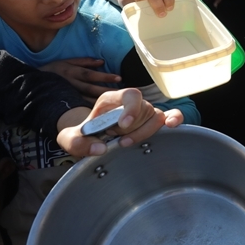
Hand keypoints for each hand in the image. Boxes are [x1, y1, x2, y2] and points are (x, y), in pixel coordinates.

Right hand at [40, 57, 119, 101]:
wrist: (33, 83)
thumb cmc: (54, 70)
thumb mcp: (67, 61)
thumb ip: (84, 61)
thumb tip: (101, 62)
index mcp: (71, 72)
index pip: (91, 74)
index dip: (105, 76)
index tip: (119, 79)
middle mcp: (70, 83)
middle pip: (90, 88)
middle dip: (105, 91)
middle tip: (121, 95)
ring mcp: (67, 94)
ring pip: (85, 99)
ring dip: (99, 102)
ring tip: (113, 105)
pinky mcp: (64, 102)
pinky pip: (77, 106)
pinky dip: (88, 109)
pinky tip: (99, 113)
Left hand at [55, 88, 183, 156]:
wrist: (89, 139)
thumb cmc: (82, 135)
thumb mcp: (69, 139)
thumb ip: (77, 143)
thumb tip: (100, 149)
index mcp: (112, 99)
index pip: (130, 95)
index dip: (131, 109)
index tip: (124, 126)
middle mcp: (130, 103)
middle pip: (144, 109)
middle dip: (134, 129)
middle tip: (118, 141)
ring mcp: (144, 112)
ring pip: (156, 117)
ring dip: (145, 132)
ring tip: (127, 143)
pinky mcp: (153, 122)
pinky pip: (171, 115)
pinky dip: (175, 119)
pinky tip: (172, 126)